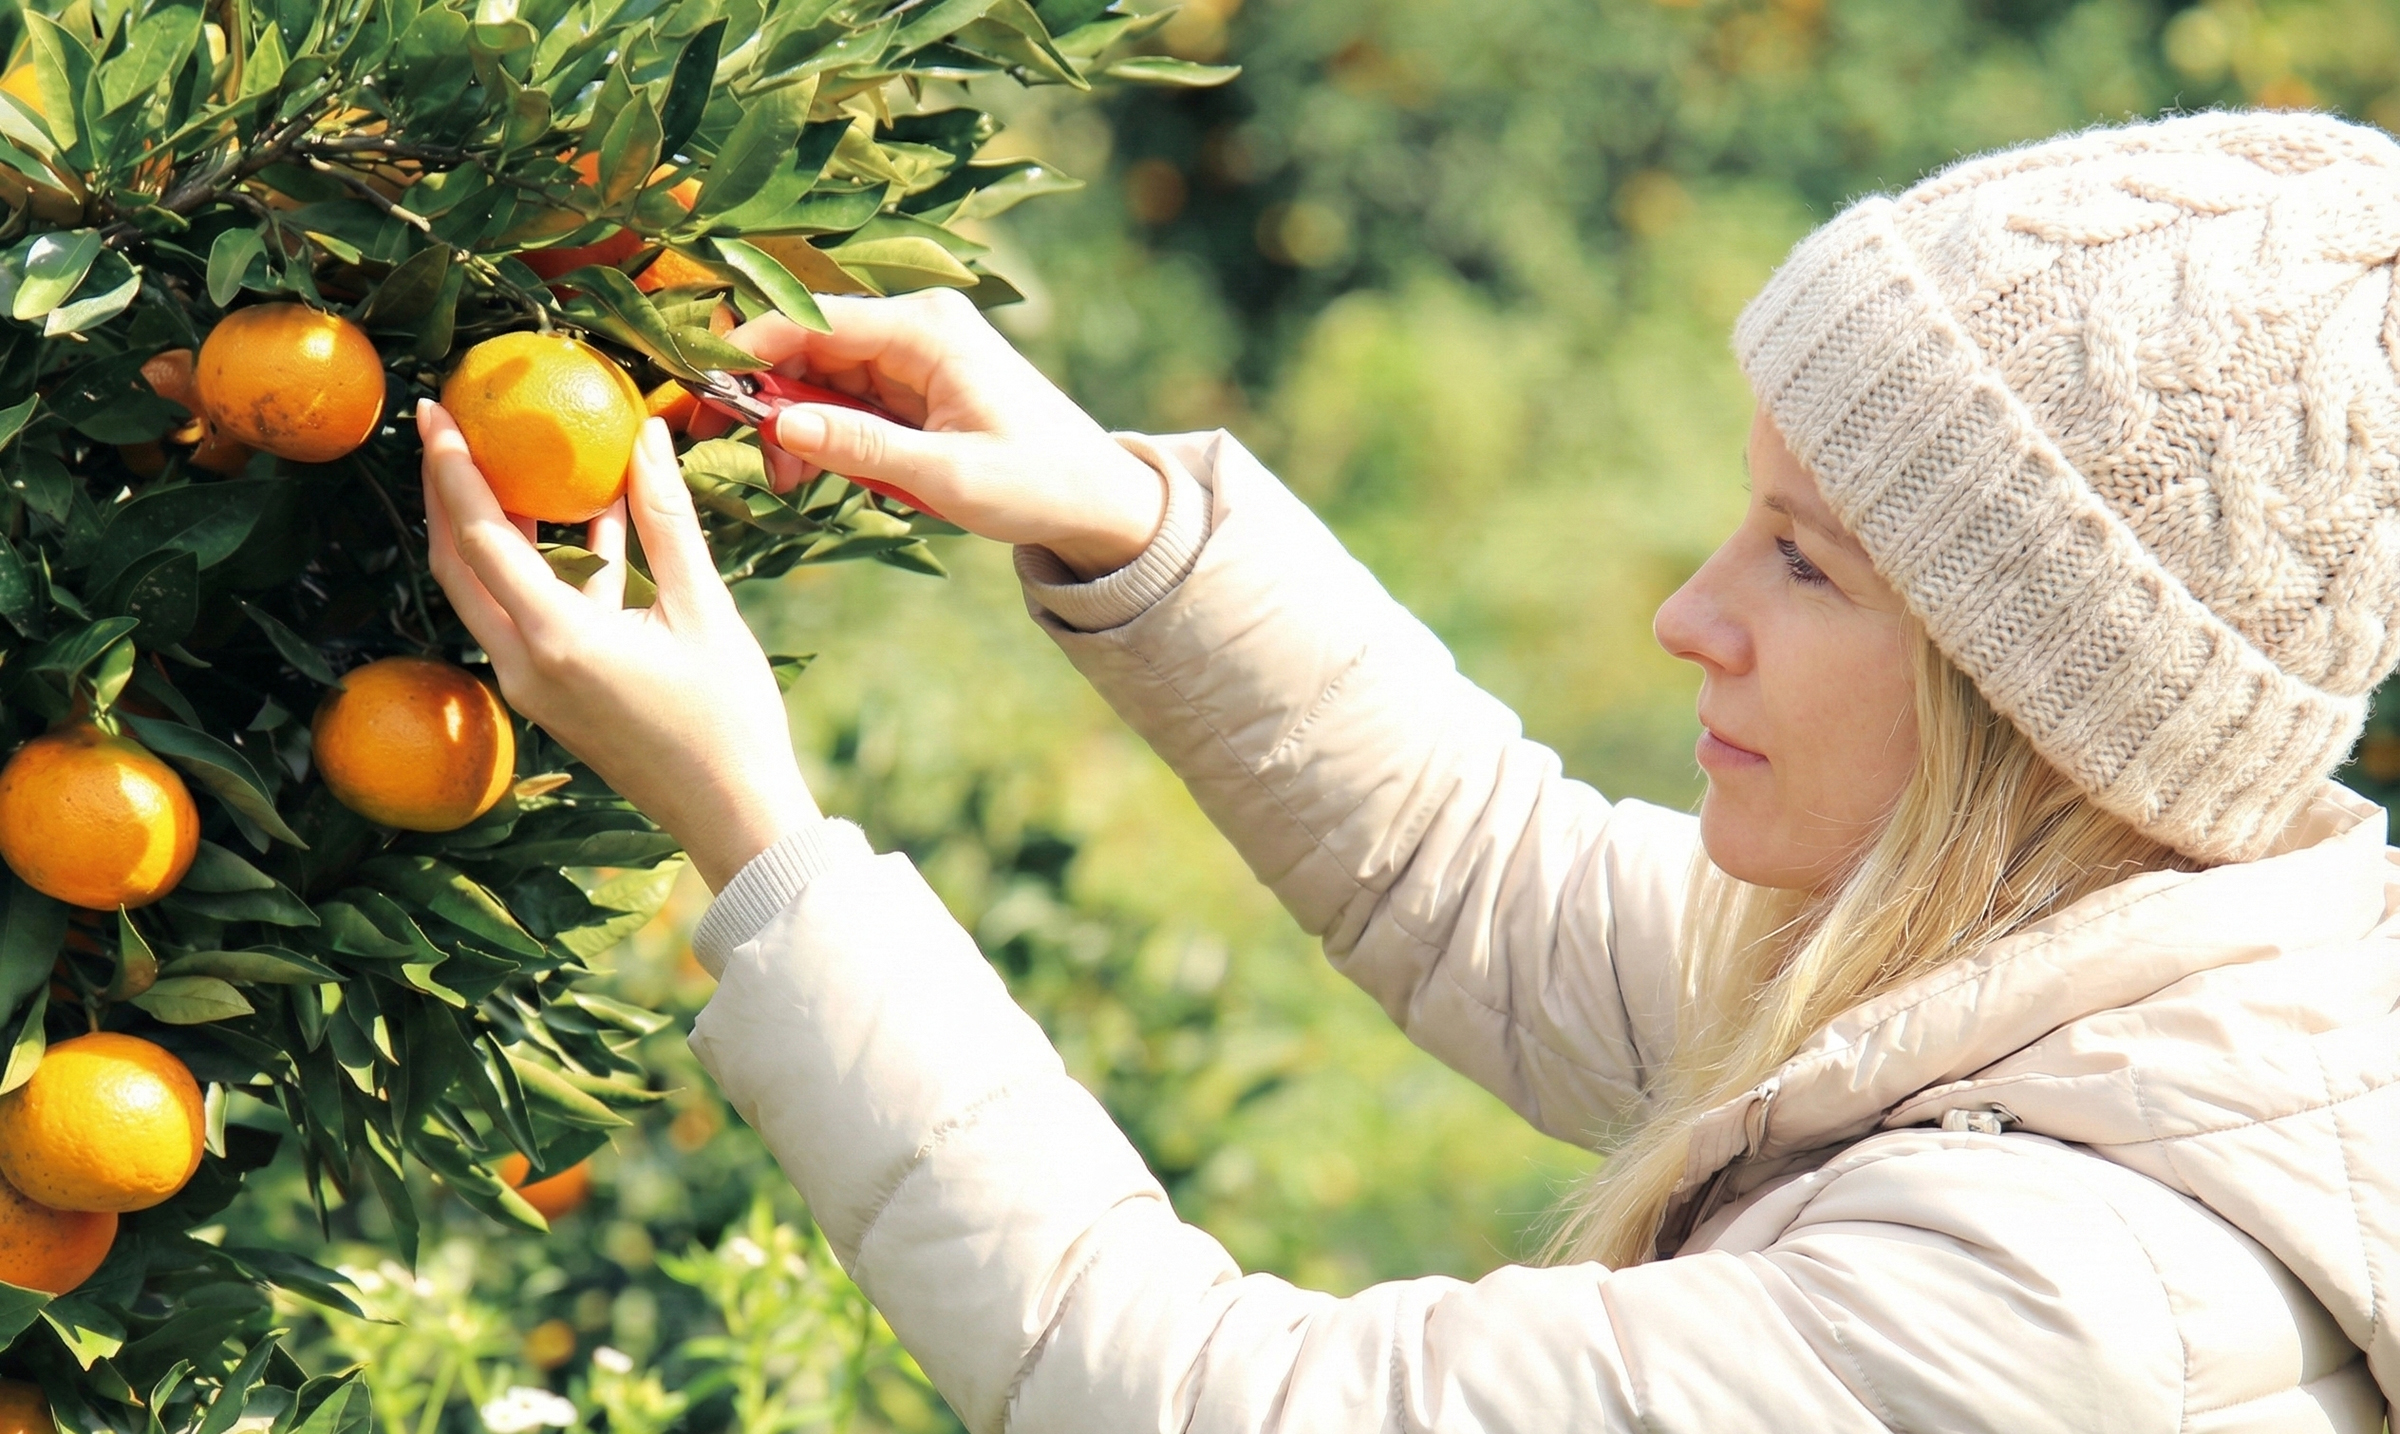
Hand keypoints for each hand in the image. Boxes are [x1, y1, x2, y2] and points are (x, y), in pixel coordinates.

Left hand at [417, 400, 818, 891]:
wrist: (734, 815)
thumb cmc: (728, 719)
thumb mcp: (703, 610)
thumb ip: (666, 521)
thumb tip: (645, 437)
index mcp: (557, 639)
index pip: (480, 538)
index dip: (452, 468)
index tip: (435, 408)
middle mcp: (527, 664)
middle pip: (458, 564)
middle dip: (446, 492)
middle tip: (446, 426)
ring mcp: (535, 685)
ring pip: (488, 591)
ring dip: (495, 527)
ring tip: (511, 461)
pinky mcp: (555, 695)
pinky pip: (529, 615)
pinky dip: (543, 566)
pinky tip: (589, 522)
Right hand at [733, 289, 1166, 580]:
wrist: (1099, 501)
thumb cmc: (1039, 483)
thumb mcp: (948, 474)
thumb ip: (860, 447)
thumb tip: (778, 421)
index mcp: (926, 329)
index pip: (811, 320)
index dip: (747, 351)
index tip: (700, 392)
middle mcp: (916, 327)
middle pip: (807, 344)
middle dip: (769, 399)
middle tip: (755, 462)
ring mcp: (915, 355)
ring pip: (820, 375)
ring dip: (795, 423)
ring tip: (792, 480)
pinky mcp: (915, 386)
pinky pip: (847, 399)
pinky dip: (825, 433)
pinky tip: (819, 471)